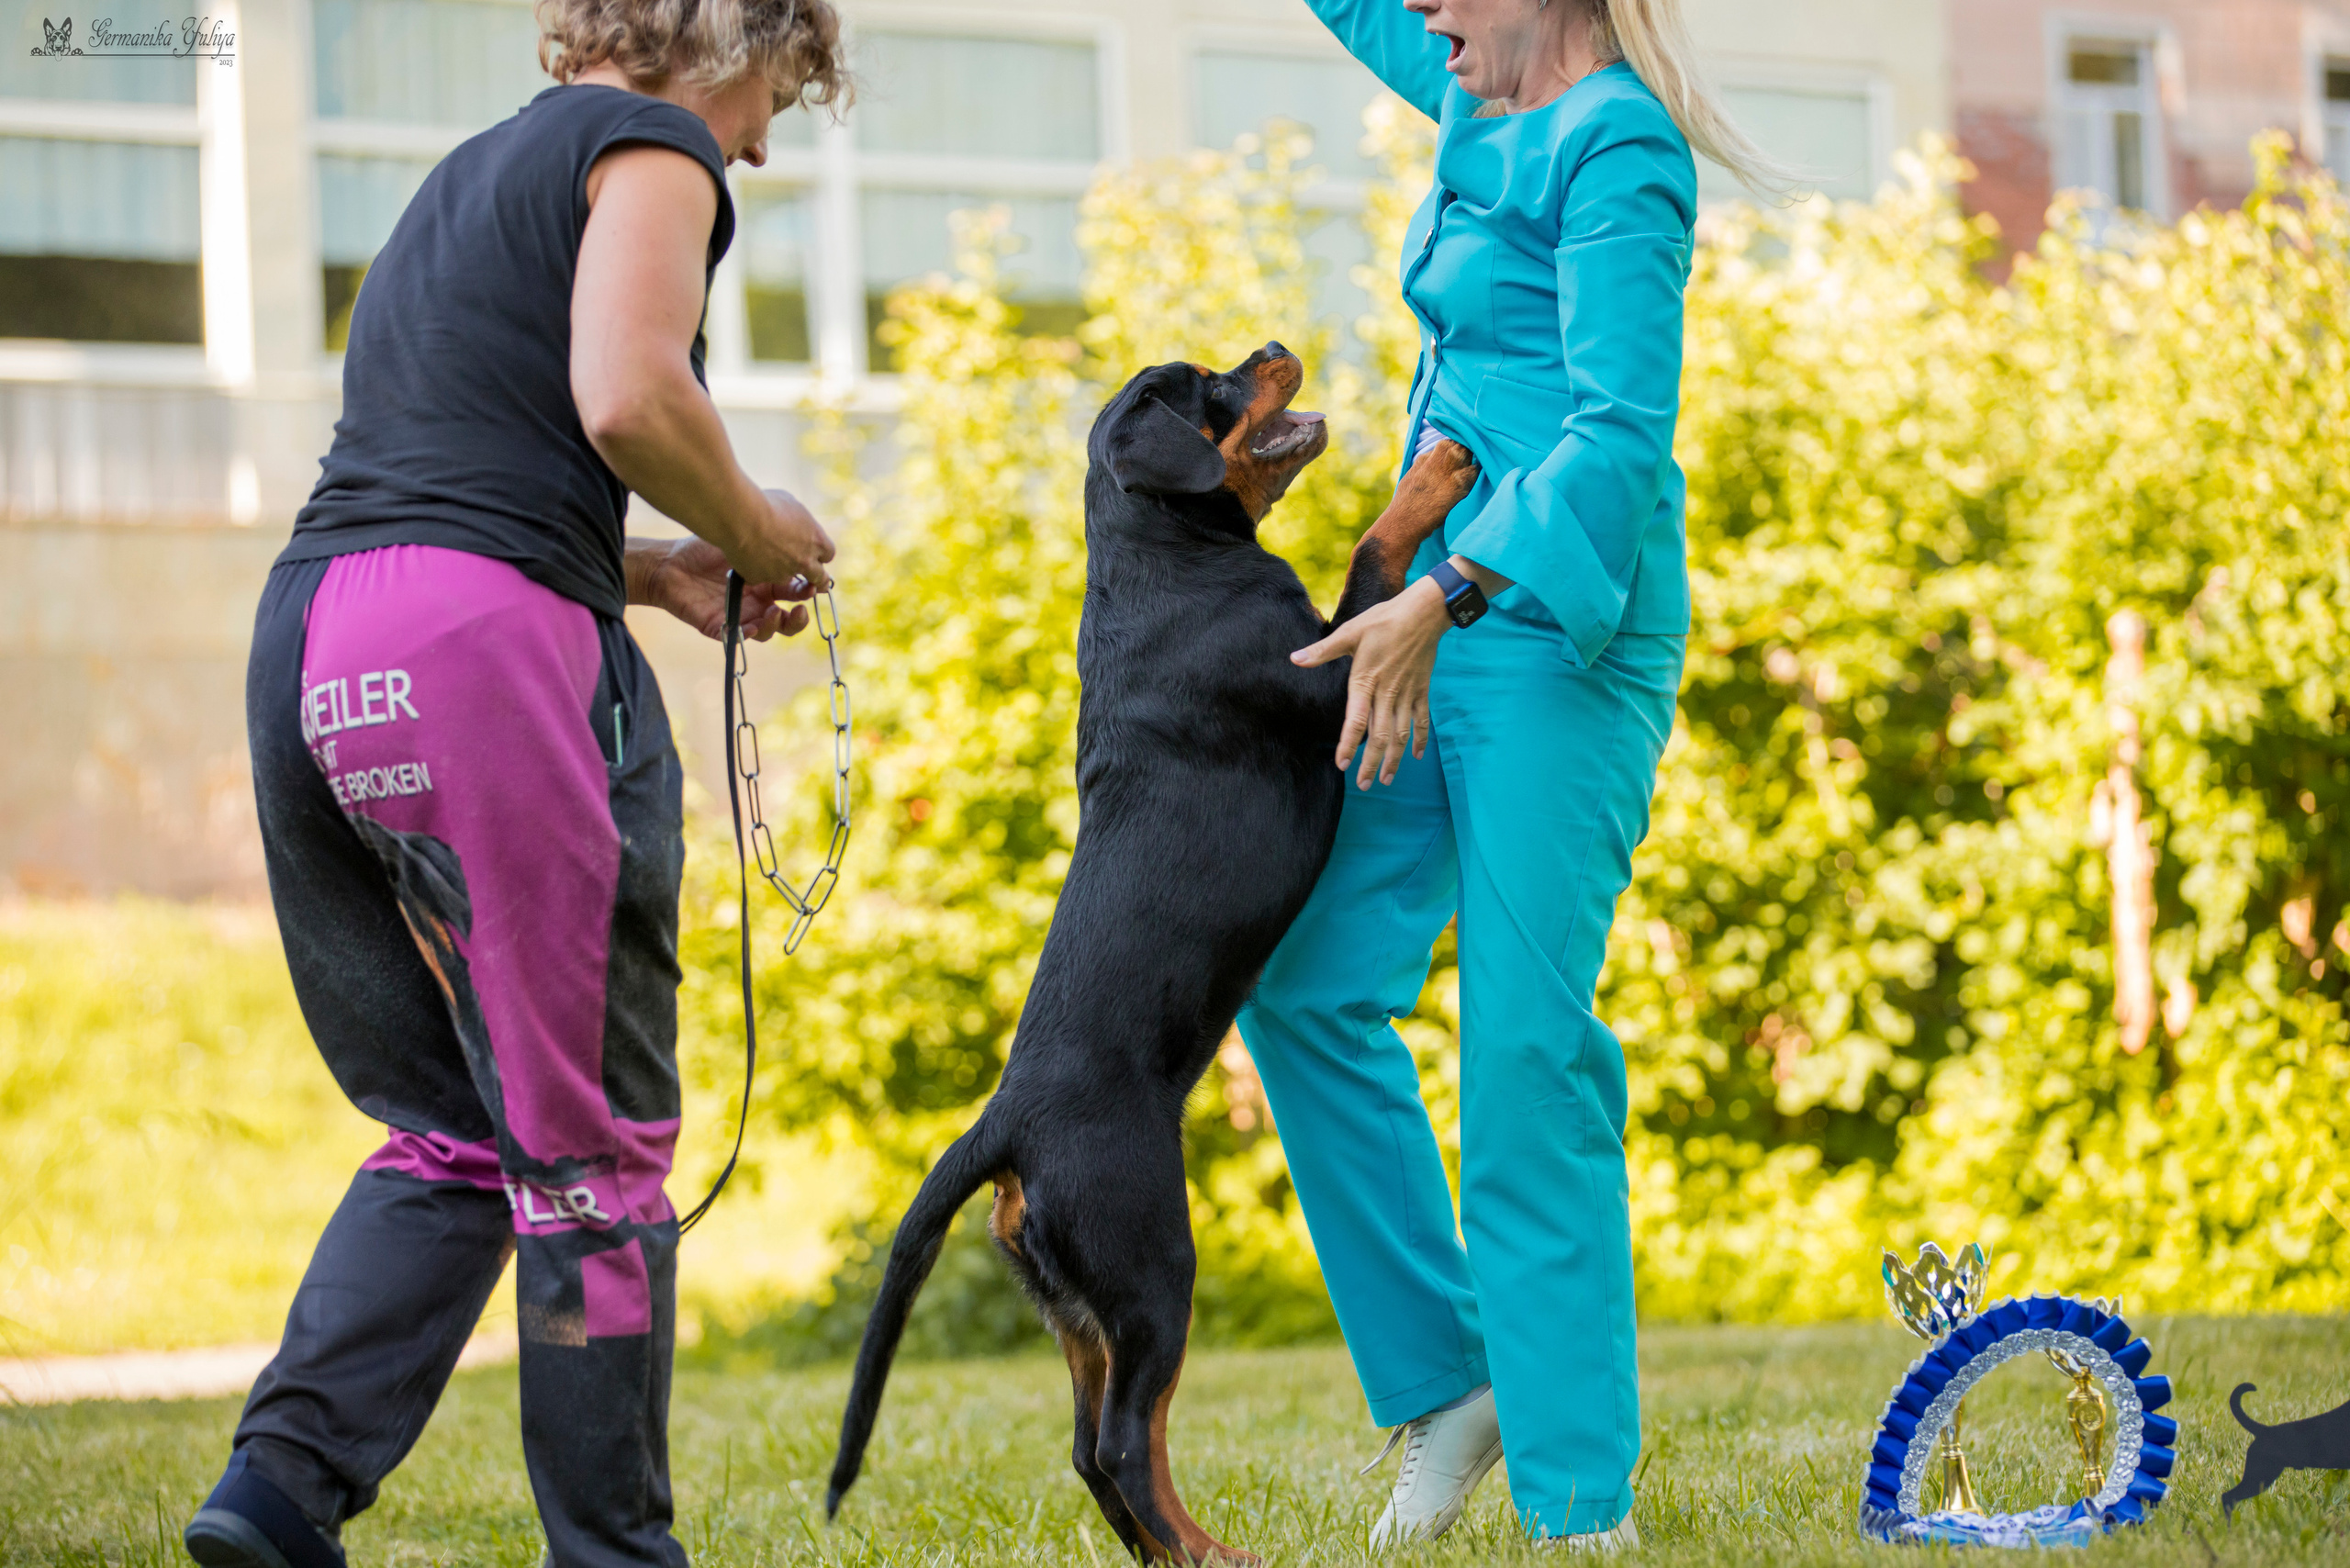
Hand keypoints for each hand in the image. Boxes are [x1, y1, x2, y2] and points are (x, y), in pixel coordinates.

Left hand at [633, 536, 815, 641]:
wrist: (669, 562)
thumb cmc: (704, 548)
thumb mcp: (738, 542)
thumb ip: (764, 545)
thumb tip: (794, 535)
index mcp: (766, 583)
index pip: (794, 594)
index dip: (807, 593)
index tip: (816, 586)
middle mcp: (757, 602)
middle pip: (788, 620)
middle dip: (799, 619)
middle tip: (801, 610)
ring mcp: (740, 616)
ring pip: (767, 632)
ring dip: (775, 625)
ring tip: (772, 612)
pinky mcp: (720, 627)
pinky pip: (736, 638)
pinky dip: (746, 635)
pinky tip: (749, 628)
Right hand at [728, 488, 836, 591]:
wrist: (741, 516)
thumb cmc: (766, 503)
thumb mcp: (791, 505)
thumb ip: (798, 520)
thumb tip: (794, 523)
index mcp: (817, 541)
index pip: (828, 554)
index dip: (820, 553)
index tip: (813, 551)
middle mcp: (804, 561)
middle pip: (819, 578)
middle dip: (816, 577)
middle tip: (809, 574)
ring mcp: (783, 573)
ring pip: (786, 577)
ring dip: (779, 570)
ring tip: (763, 554)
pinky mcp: (761, 579)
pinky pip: (759, 576)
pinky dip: (754, 568)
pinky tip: (745, 554)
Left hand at [1292, 575, 1450, 788]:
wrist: (1424, 612)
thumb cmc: (1384, 620)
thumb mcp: (1350, 632)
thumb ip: (1323, 651)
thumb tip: (1295, 659)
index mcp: (1366, 681)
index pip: (1355, 722)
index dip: (1348, 745)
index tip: (1343, 765)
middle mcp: (1387, 693)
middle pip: (1379, 736)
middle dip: (1371, 763)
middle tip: (1365, 785)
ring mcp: (1407, 693)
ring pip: (1400, 734)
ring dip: (1394, 758)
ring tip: (1386, 779)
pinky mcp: (1422, 690)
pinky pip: (1421, 720)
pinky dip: (1419, 739)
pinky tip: (1417, 756)